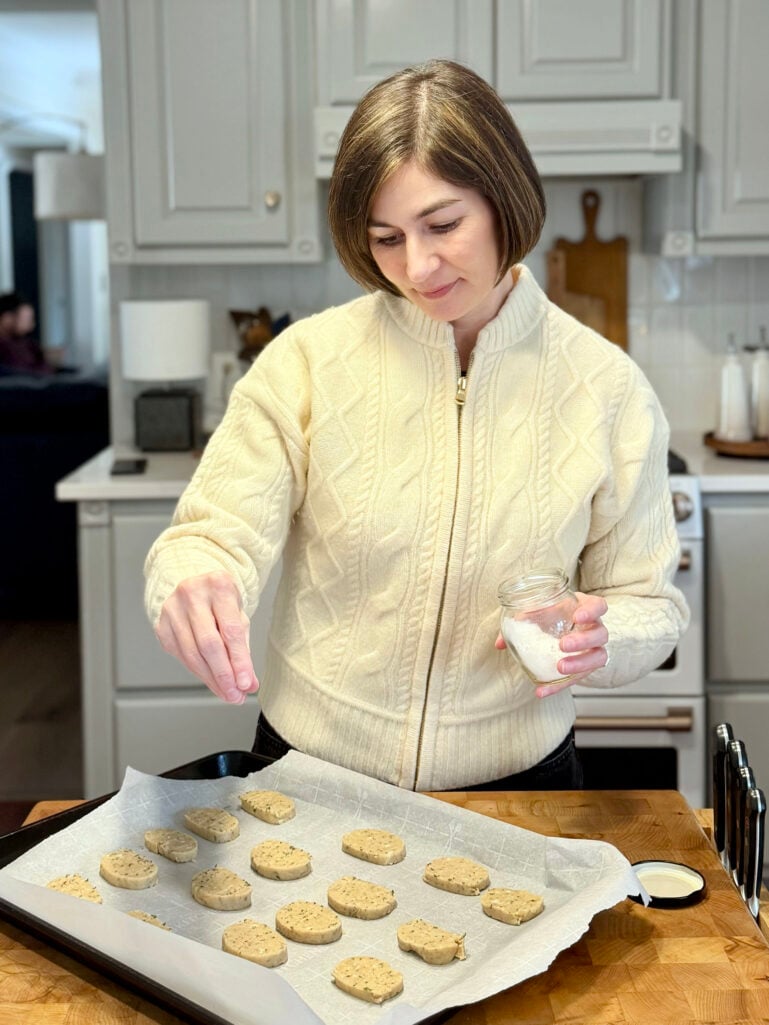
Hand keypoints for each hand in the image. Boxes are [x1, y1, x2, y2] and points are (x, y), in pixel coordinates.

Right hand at [155, 571, 258, 703]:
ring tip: (227, 693)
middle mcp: (192, 594)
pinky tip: (212, 681)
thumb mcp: (238, 616)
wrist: (196, 585)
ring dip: (211, 679)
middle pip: (208, 644)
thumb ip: (243, 649)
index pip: (231, 630)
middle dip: (223, 674)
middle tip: (236, 695)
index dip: (239, 660)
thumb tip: (249, 684)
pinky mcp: (161, 626)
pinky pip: (182, 656)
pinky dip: (198, 673)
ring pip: (192, 654)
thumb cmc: (221, 602)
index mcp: (218, 585)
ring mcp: (172, 609)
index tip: (246, 684)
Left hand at [495, 591, 608, 697]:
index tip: (577, 616)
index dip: (592, 611)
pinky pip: (578, 679)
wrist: (560, 628)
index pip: (598, 606)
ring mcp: (593, 649)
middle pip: (600, 635)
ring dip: (579, 664)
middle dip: (583, 641)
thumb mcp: (536, 611)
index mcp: (584, 608)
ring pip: (598, 657)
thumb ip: (519, 621)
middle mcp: (594, 628)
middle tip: (563, 645)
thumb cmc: (551, 613)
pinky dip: (559, 686)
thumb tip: (499, 644)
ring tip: (560, 668)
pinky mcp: (585, 668)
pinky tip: (542, 690)